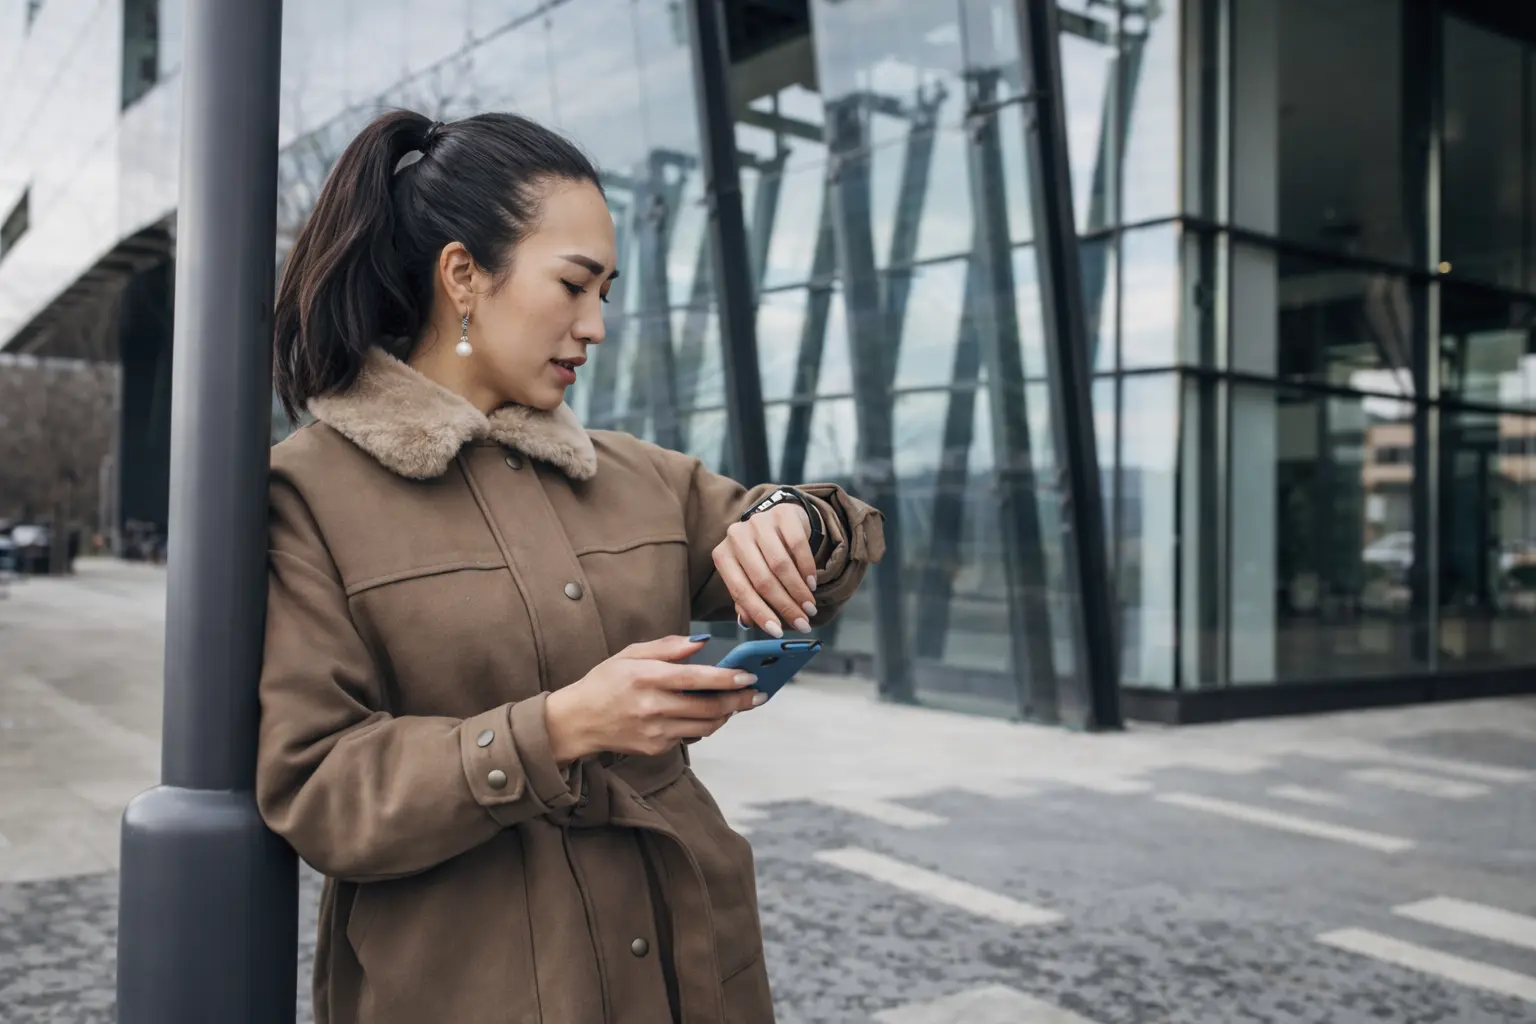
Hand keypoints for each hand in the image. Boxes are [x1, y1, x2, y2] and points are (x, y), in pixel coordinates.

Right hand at [544, 635, 762, 761]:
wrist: (577, 722)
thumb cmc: (605, 682)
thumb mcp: (630, 654)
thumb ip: (667, 647)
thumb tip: (701, 642)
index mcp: (645, 677)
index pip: (695, 679)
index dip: (726, 679)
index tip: (749, 676)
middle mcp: (651, 707)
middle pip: (708, 707)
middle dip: (738, 701)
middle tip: (757, 694)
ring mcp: (654, 731)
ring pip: (705, 725)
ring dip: (726, 714)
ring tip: (738, 702)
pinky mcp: (655, 747)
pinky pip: (690, 735)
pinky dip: (704, 724)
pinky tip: (709, 713)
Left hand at [712, 503, 818, 637]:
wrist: (778, 520)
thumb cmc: (760, 554)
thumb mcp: (748, 575)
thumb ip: (746, 599)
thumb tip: (747, 623)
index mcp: (723, 554)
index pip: (740, 590)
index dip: (760, 613)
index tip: (777, 632)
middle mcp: (736, 536)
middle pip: (762, 579)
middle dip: (785, 606)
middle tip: (802, 623)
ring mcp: (759, 522)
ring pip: (781, 565)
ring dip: (798, 591)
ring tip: (809, 607)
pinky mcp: (782, 514)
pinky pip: (798, 545)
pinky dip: (807, 569)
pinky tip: (811, 584)